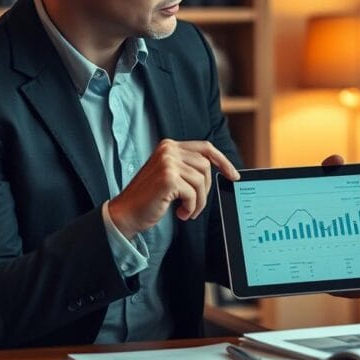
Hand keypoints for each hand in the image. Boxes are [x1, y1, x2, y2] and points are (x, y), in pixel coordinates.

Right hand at [108, 139, 238, 238]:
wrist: (126, 213)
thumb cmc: (149, 198)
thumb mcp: (170, 175)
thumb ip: (188, 167)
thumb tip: (220, 170)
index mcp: (169, 146)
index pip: (206, 148)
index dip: (223, 161)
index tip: (233, 175)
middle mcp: (168, 150)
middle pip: (206, 166)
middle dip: (205, 189)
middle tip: (195, 204)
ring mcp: (168, 162)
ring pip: (201, 181)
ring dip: (198, 201)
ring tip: (187, 210)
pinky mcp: (168, 178)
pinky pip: (193, 194)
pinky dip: (191, 207)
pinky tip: (181, 213)